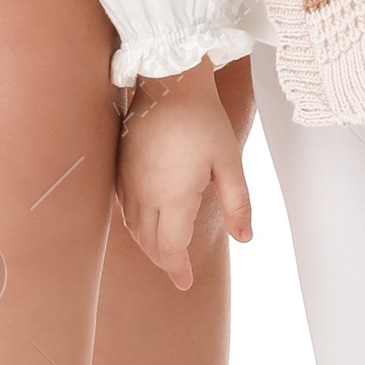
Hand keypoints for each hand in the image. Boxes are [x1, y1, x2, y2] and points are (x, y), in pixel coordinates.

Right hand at [118, 63, 253, 288]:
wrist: (168, 81)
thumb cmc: (203, 119)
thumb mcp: (229, 161)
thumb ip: (238, 203)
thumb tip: (245, 238)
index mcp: (172, 196)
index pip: (170, 248)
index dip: (178, 269)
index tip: (186, 283)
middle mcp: (144, 193)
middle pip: (149, 242)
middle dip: (164, 261)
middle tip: (179, 271)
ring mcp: (128, 180)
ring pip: (133, 227)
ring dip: (148, 244)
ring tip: (165, 251)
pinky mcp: (120, 167)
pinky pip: (123, 207)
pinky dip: (135, 224)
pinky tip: (146, 221)